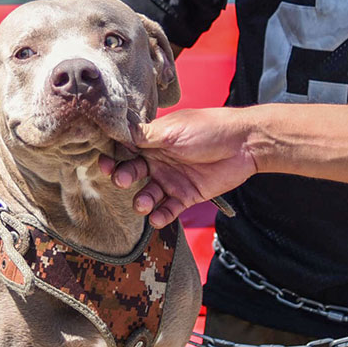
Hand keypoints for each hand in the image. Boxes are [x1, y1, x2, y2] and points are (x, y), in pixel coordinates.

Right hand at [99, 108, 258, 227]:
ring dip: (142, 200)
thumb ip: (144, 136)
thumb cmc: (209, 129)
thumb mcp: (172, 130)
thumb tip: (116, 131)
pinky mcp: (186, 195)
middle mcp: (159, 159)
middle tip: (123, 179)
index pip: (125, 149)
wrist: (243, 144)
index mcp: (153, 140)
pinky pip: (168, 209)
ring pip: (148, 194)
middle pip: (132, 172)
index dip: (113, 156)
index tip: (103, 163)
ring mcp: (172, 178)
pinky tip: (156, 218)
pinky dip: (160, 216)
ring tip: (143, 203)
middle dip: (124, 177)